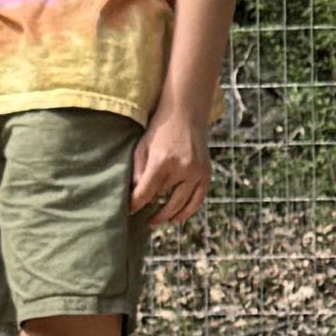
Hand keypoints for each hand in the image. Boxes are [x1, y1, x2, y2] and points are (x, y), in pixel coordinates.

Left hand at [133, 106, 214, 230]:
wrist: (186, 113)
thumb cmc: (160, 129)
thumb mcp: (143, 147)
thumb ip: (138, 171)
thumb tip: (135, 195)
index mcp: (163, 161)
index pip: (147, 191)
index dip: (136, 203)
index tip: (129, 211)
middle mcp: (182, 169)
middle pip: (165, 200)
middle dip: (153, 212)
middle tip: (144, 221)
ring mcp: (197, 172)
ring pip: (182, 203)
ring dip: (169, 215)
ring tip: (158, 222)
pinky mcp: (206, 173)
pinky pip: (198, 199)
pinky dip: (188, 211)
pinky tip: (177, 218)